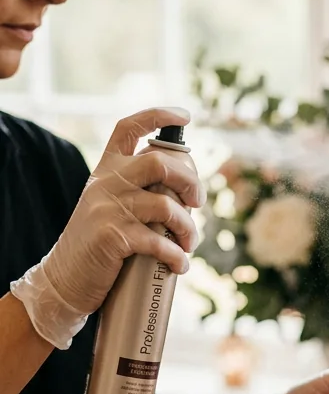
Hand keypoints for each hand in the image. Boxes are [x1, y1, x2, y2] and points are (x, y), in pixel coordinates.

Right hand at [10, 107, 203, 348]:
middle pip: (161, 163)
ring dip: (188, 228)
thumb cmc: (98, 243)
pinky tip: (180, 265)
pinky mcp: (113, 236)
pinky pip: (159, 241)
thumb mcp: (108, 204)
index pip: (129, 127)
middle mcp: (107, 182)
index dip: (158, 115)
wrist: (64, 279)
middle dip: (191, 181)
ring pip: (166, 205)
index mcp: (106, 168)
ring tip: (189, 244)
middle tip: (198, 203)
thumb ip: (136, 189)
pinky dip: (176, 256)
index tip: (185, 116)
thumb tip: (187, 189)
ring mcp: (108, 208)